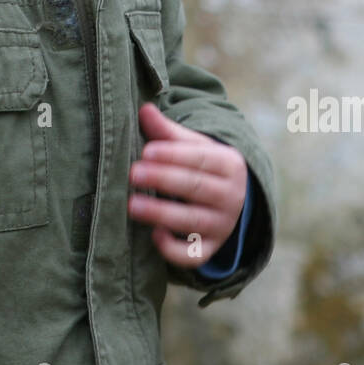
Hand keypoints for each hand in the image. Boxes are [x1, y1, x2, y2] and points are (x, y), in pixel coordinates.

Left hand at [128, 103, 247, 269]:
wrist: (231, 200)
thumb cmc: (203, 167)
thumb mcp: (193, 146)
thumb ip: (167, 131)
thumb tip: (144, 109)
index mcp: (229, 164)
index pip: (202, 158)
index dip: (174, 155)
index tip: (147, 151)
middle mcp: (231, 196)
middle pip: (197, 188)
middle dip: (164, 180)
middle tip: (133, 173)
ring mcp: (222, 226)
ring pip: (194, 221)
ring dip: (162, 213)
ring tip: (132, 204)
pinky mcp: (210, 249)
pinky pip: (195, 255)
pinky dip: (175, 249)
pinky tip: (154, 235)